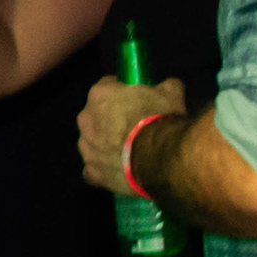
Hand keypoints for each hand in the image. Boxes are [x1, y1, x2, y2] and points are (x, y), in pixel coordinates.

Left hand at [77, 76, 187, 195]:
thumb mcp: (171, 93)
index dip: (121, 92)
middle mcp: (86, 118)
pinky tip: (120, 171)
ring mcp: (86, 147)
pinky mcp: (92, 172)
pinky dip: (104, 169)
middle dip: (111, 120)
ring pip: (93, 143)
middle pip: (97, 116)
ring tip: (130, 152)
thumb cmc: (160, 119)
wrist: (158, 157)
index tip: (135, 100)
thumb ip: (166, 86)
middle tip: (134, 127)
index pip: (107, 86)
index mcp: (100, 95)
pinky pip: (94, 169)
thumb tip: (169, 85)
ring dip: (106, 145)